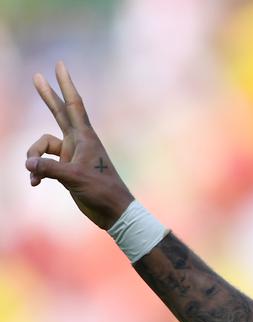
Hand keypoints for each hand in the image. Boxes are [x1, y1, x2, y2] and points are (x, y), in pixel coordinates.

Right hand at [27, 61, 134, 229]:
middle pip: (58, 113)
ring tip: (34, 176)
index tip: (60, 65)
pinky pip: (44, 163)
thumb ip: (49, 169)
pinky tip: (35, 184)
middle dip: (47, 96)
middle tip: (37, 76)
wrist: (113, 212)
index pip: (73, 105)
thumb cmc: (101, 192)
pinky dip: (37, 172)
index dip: (65, 85)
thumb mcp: (74, 178)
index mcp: (85, 138)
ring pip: (43, 145)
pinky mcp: (67, 169)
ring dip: (33, 157)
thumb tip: (28, 164)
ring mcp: (72, 155)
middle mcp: (78, 143)